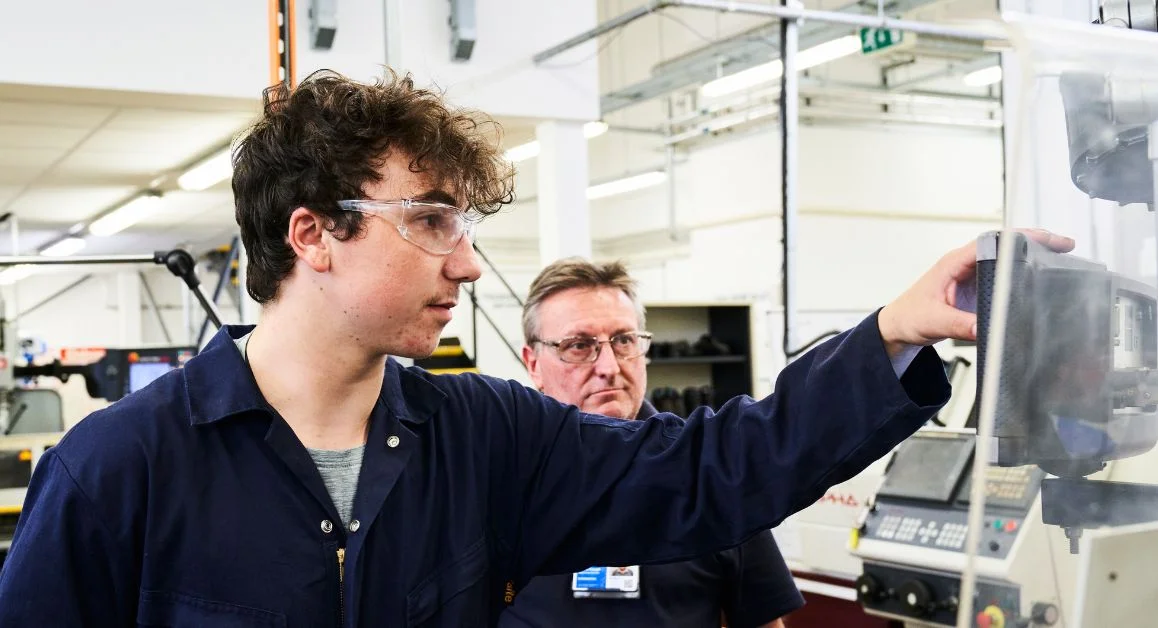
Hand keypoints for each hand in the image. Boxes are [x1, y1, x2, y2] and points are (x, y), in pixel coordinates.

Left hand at [877, 229, 1075, 357]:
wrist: (898, 328)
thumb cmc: (909, 318)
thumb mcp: (933, 321)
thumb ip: (958, 324)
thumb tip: (983, 328)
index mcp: (954, 263)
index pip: (991, 241)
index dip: (1019, 237)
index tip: (1044, 239)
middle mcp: (965, 264)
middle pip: (1004, 245)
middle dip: (1035, 242)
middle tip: (1065, 245)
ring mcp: (972, 275)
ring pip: (1005, 259)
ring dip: (1031, 256)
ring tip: (1062, 257)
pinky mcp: (977, 290)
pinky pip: (1003, 277)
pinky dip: (1023, 274)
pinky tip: (1041, 279)